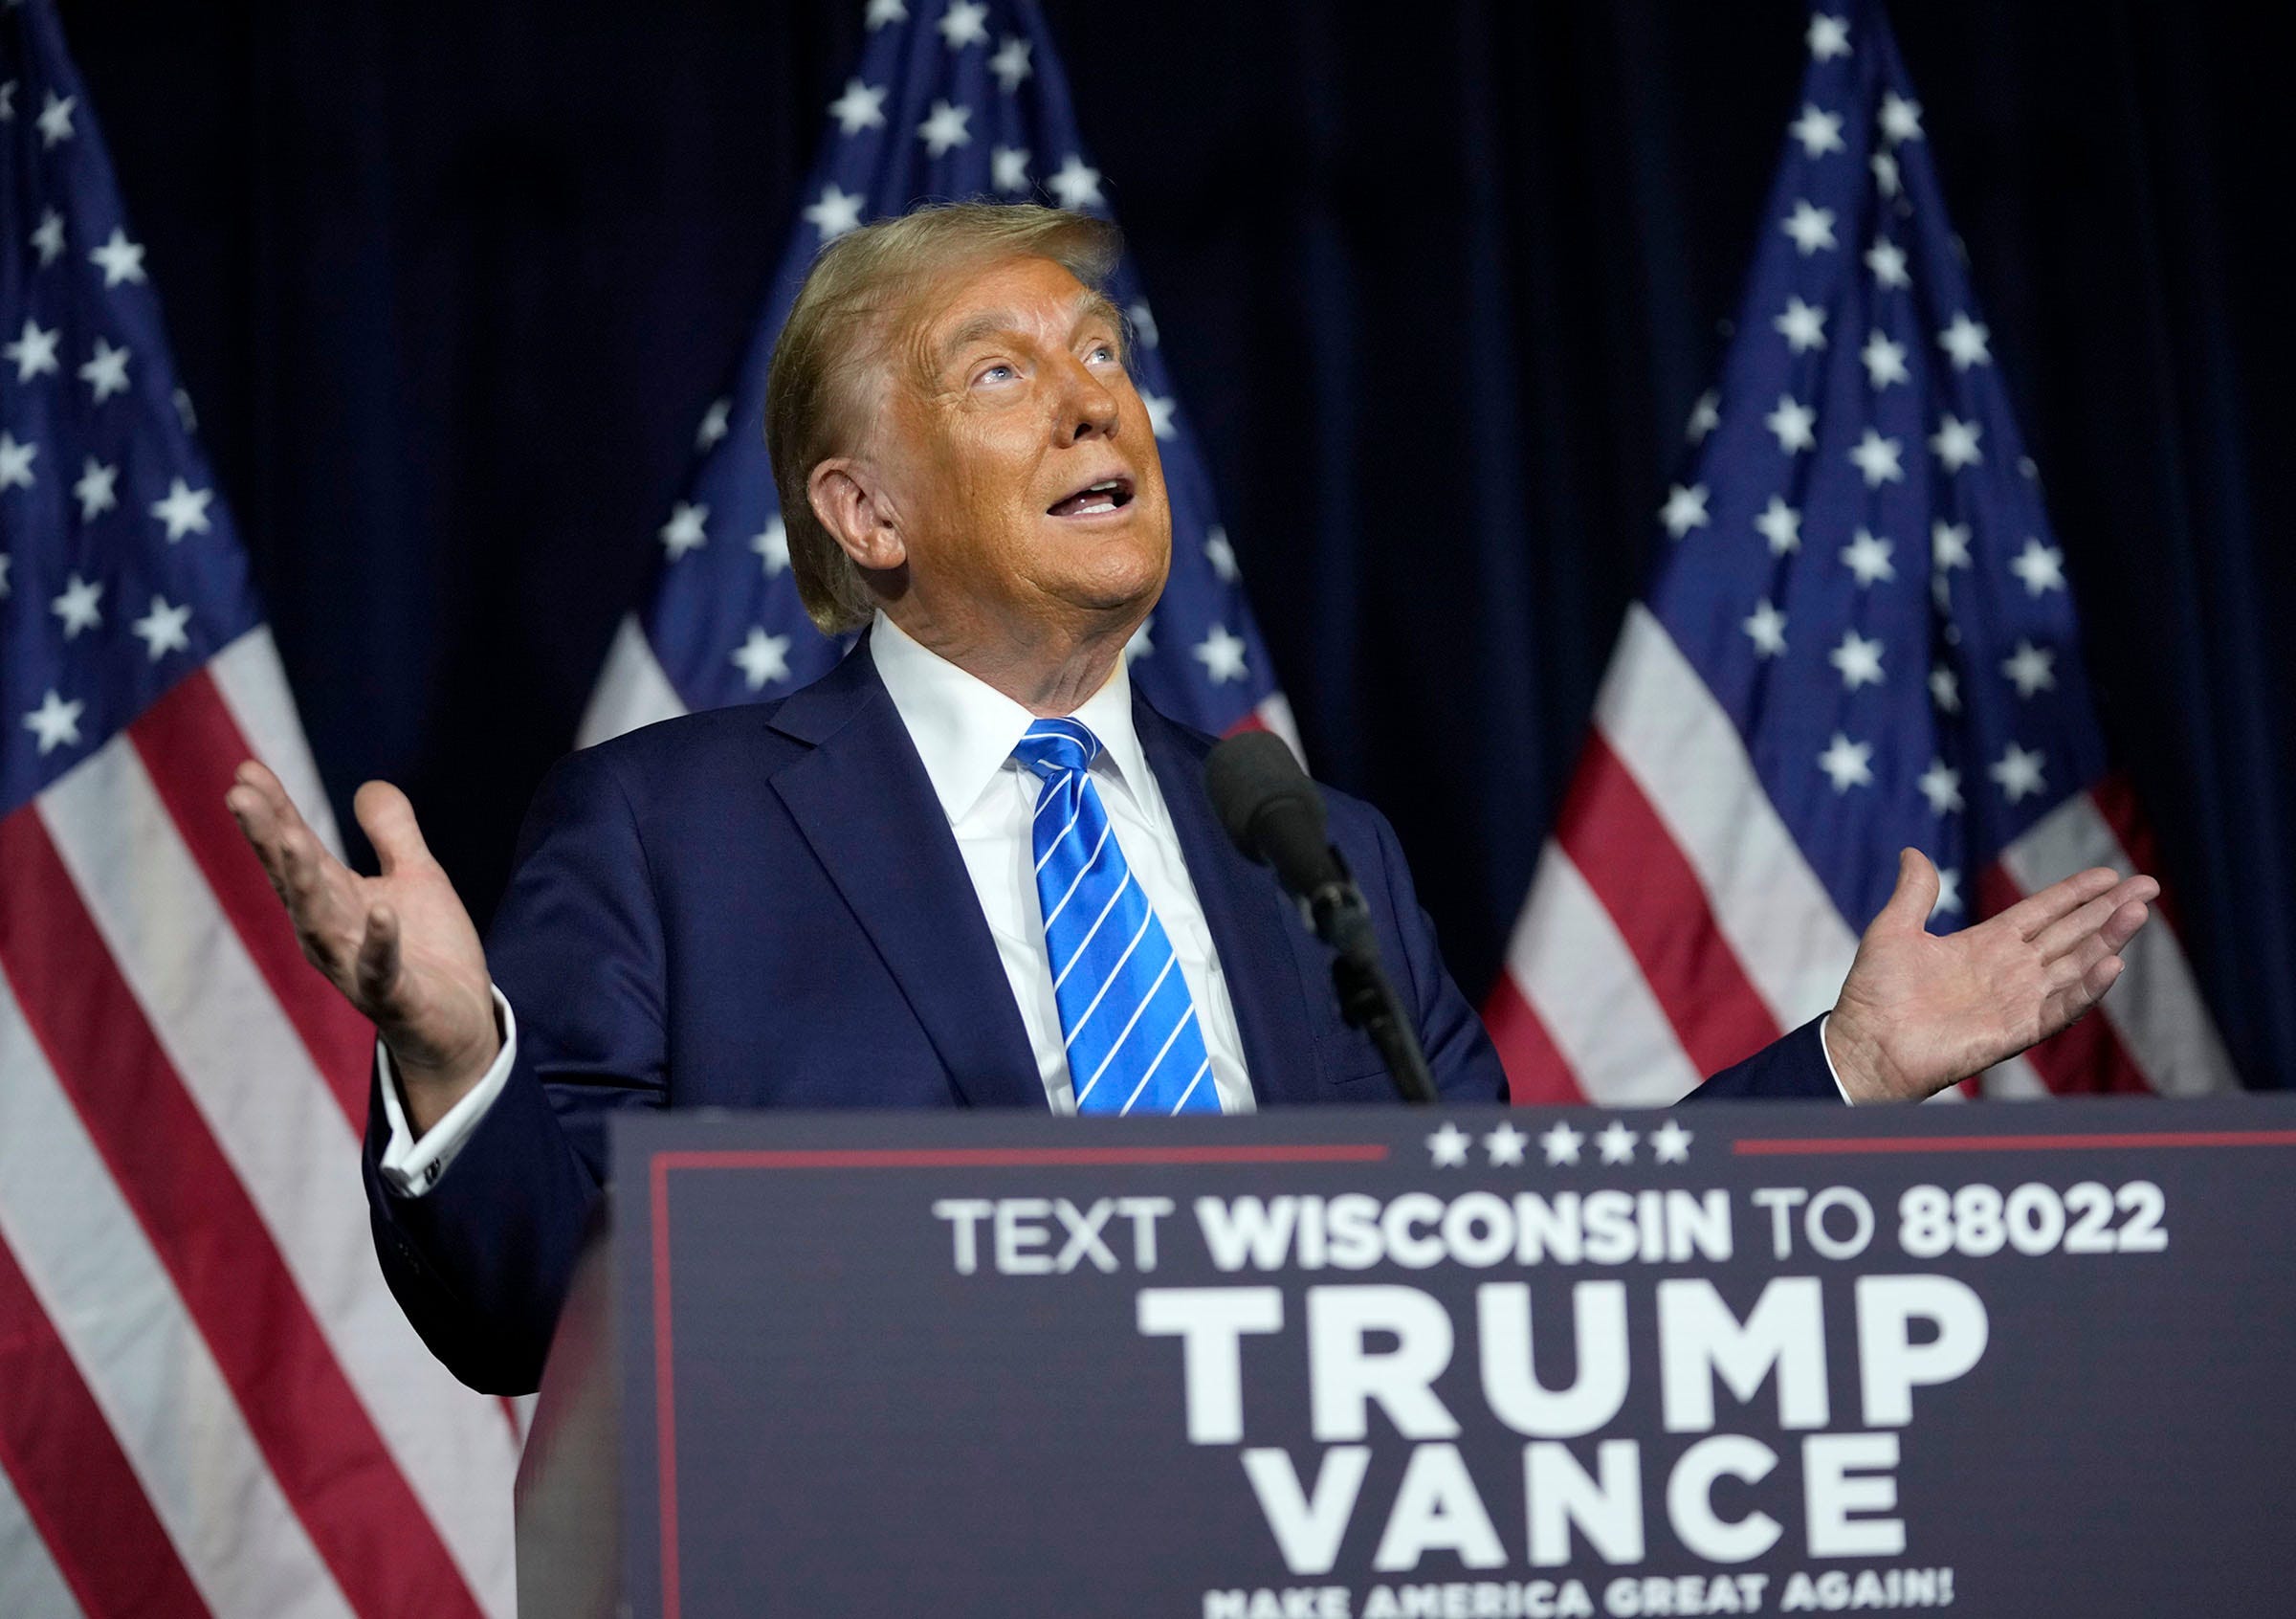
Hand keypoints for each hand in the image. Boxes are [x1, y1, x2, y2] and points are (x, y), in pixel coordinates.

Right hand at [226, 762, 498, 1132]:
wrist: (459, 1022)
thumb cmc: (428, 949)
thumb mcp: (415, 878)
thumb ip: (392, 834)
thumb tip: (369, 786)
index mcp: (333, 901)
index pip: (296, 849)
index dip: (273, 811)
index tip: (245, 769)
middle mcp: (331, 932)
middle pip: (295, 879)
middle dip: (269, 838)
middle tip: (240, 794)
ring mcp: (356, 967)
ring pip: (321, 922)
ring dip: (305, 882)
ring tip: (292, 838)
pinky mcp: (394, 996)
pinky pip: (382, 968)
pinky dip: (380, 942)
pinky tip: (381, 911)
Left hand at [1825, 848, 2155, 1103]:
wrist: (1866, 1045)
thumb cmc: (1874, 994)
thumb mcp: (1894, 930)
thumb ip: (1915, 893)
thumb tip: (1911, 851)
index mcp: (1986, 944)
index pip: (2043, 912)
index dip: (2075, 893)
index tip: (2109, 874)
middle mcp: (2009, 971)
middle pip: (2071, 934)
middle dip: (2109, 910)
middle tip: (2149, 885)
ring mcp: (2017, 1000)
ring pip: (2076, 965)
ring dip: (2108, 940)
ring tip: (2138, 912)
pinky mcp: (2017, 1030)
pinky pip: (2061, 1007)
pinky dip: (2088, 988)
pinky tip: (2112, 964)